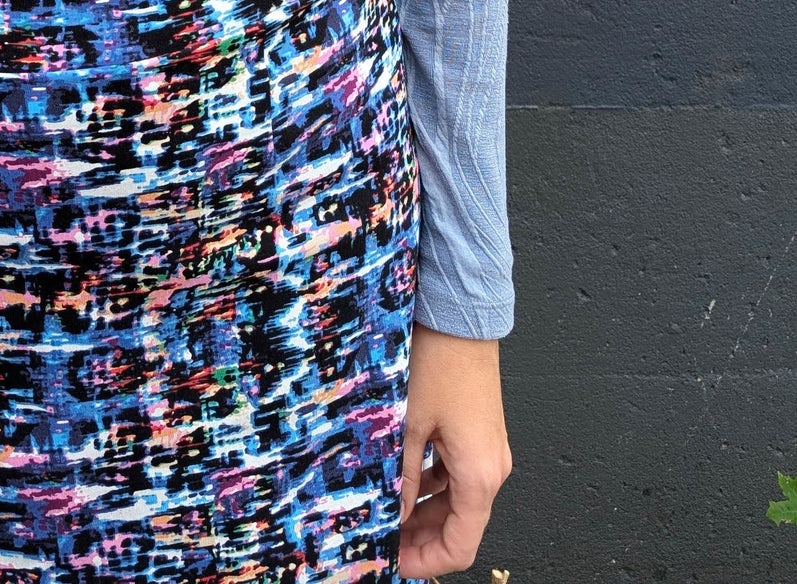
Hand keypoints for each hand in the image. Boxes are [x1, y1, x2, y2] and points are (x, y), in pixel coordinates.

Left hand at [398, 321, 511, 577]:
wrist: (461, 316)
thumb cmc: (440, 361)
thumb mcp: (408, 424)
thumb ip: (401, 476)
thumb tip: (392, 512)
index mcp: (479, 475)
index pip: (460, 547)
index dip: (426, 562)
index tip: (394, 563)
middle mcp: (491, 468)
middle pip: (459, 527)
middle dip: (421, 539)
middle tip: (383, 539)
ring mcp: (488, 451)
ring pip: (458, 501)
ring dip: (425, 512)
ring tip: (387, 511)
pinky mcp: (480, 434)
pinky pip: (458, 475)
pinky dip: (433, 486)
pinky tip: (403, 479)